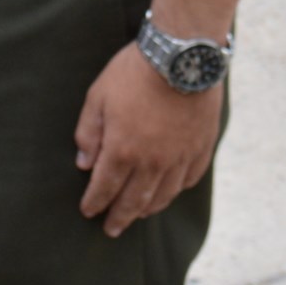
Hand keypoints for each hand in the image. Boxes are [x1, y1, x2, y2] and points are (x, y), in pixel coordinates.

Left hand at [72, 41, 220, 237]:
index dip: (94, 203)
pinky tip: (171, 190)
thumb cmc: (135, 72)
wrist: (183, 55)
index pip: (104, 188)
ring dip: (149, 209)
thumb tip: (84, 163)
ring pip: (163, 195)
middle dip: (120, 217)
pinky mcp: (201, 146)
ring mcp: (179, 156)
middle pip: (134, 201)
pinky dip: (177, 189)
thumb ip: (89, 132)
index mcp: (122, 151)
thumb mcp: (98, 95)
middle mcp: (152, 162)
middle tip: (112, 229)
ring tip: (140, 215)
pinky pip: (189, 178)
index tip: (88, 212)